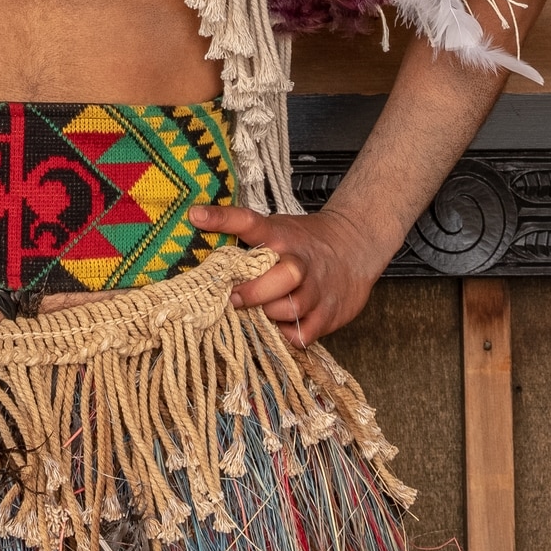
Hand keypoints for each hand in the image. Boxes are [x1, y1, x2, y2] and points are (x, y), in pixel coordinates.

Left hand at [190, 202, 392, 347]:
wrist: (354, 246)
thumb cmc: (305, 242)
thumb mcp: (280, 229)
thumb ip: (249, 238)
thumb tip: (201, 235)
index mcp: (282, 236)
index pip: (250, 222)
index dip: (222, 218)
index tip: (196, 216)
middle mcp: (300, 262)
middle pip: (281, 276)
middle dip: (254, 291)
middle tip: (233, 298)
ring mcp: (316, 290)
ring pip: (289, 309)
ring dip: (269, 314)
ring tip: (261, 312)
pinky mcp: (328, 315)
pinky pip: (301, 334)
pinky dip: (286, 335)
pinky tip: (281, 325)